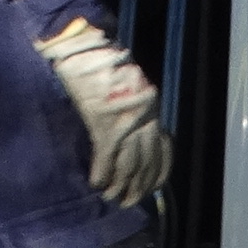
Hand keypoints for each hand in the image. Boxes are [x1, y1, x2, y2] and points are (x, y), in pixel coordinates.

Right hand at [33, 16, 172, 205]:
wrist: (84, 46)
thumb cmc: (102, 63)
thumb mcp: (126, 85)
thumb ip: (131, 110)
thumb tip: (128, 136)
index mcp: (151, 107)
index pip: (163, 150)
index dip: (157, 174)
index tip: (150, 189)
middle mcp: (144, 116)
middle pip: (146, 162)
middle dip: (139, 186)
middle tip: (128, 201)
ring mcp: (124, 121)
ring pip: (130, 164)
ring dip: (122, 186)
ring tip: (113, 198)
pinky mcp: (103, 123)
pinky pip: (107, 157)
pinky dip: (102, 174)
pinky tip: (97, 185)